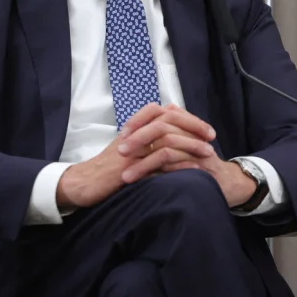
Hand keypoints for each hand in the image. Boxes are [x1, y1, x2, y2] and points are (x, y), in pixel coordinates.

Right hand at [56, 103, 214, 208]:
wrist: (85, 183)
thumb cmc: (108, 169)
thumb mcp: (129, 149)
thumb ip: (146, 139)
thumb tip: (170, 134)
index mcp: (134, 127)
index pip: (165, 112)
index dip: (187, 118)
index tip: (205, 129)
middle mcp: (133, 134)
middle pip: (168, 120)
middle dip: (193, 127)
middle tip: (211, 137)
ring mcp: (131, 150)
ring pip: (166, 139)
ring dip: (190, 145)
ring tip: (208, 153)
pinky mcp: (130, 168)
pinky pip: (159, 163)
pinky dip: (179, 165)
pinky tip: (193, 170)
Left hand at [116, 104, 256, 207]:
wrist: (226, 182)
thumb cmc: (197, 164)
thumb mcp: (178, 146)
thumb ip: (159, 138)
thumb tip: (130, 136)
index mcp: (182, 122)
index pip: (157, 110)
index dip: (138, 120)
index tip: (122, 134)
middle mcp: (190, 130)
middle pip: (160, 125)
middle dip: (137, 139)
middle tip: (120, 152)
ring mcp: (196, 146)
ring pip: (166, 147)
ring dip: (142, 163)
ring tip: (125, 176)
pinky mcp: (200, 164)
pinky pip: (175, 165)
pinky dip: (157, 174)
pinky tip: (142, 183)